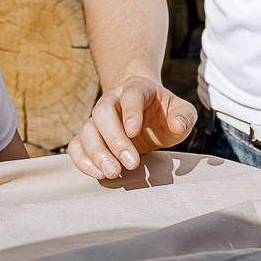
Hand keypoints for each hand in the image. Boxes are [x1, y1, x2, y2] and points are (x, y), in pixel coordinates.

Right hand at [68, 79, 197, 181]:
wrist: (146, 113)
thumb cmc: (164, 112)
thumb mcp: (181, 111)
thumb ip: (184, 116)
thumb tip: (177, 125)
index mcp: (136, 88)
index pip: (130, 95)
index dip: (130, 112)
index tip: (135, 132)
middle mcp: (112, 100)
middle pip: (102, 111)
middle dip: (115, 139)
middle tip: (131, 162)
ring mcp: (97, 118)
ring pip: (87, 130)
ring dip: (97, 153)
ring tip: (113, 172)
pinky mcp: (90, 135)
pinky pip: (76, 145)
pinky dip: (82, 160)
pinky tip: (98, 173)